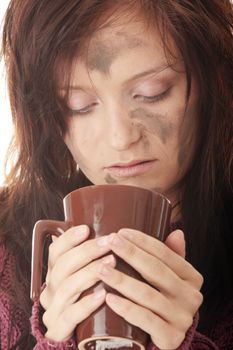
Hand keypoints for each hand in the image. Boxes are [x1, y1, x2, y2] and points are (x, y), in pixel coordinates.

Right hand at [40, 225, 114, 341]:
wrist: (76, 336)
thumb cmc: (85, 299)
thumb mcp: (83, 276)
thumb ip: (88, 258)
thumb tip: (104, 230)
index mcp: (54, 273)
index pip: (55, 251)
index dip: (69, 239)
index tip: (87, 229)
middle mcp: (50, 289)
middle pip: (63, 266)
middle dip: (87, 251)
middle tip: (109, 242)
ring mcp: (53, 310)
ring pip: (68, 287)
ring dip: (90, 272)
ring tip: (111, 262)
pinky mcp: (59, 329)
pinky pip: (71, 315)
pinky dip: (87, 304)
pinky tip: (103, 295)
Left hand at [98, 229, 202, 349]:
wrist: (167, 337)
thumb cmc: (163, 300)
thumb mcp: (170, 278)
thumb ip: (172, 256)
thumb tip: (177, 232)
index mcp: (192, 277)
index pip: (166, 254)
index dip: (143, 241)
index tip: (121, 232)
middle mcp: (191, 297)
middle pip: (156, 270)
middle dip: (131, 254)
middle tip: (111, 242)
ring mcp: (182, 318)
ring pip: (147, 294)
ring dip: (122, 280)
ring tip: (101, 269)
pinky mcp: (171, 338)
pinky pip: (145, 319)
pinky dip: (126, 308)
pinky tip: (108, 297)